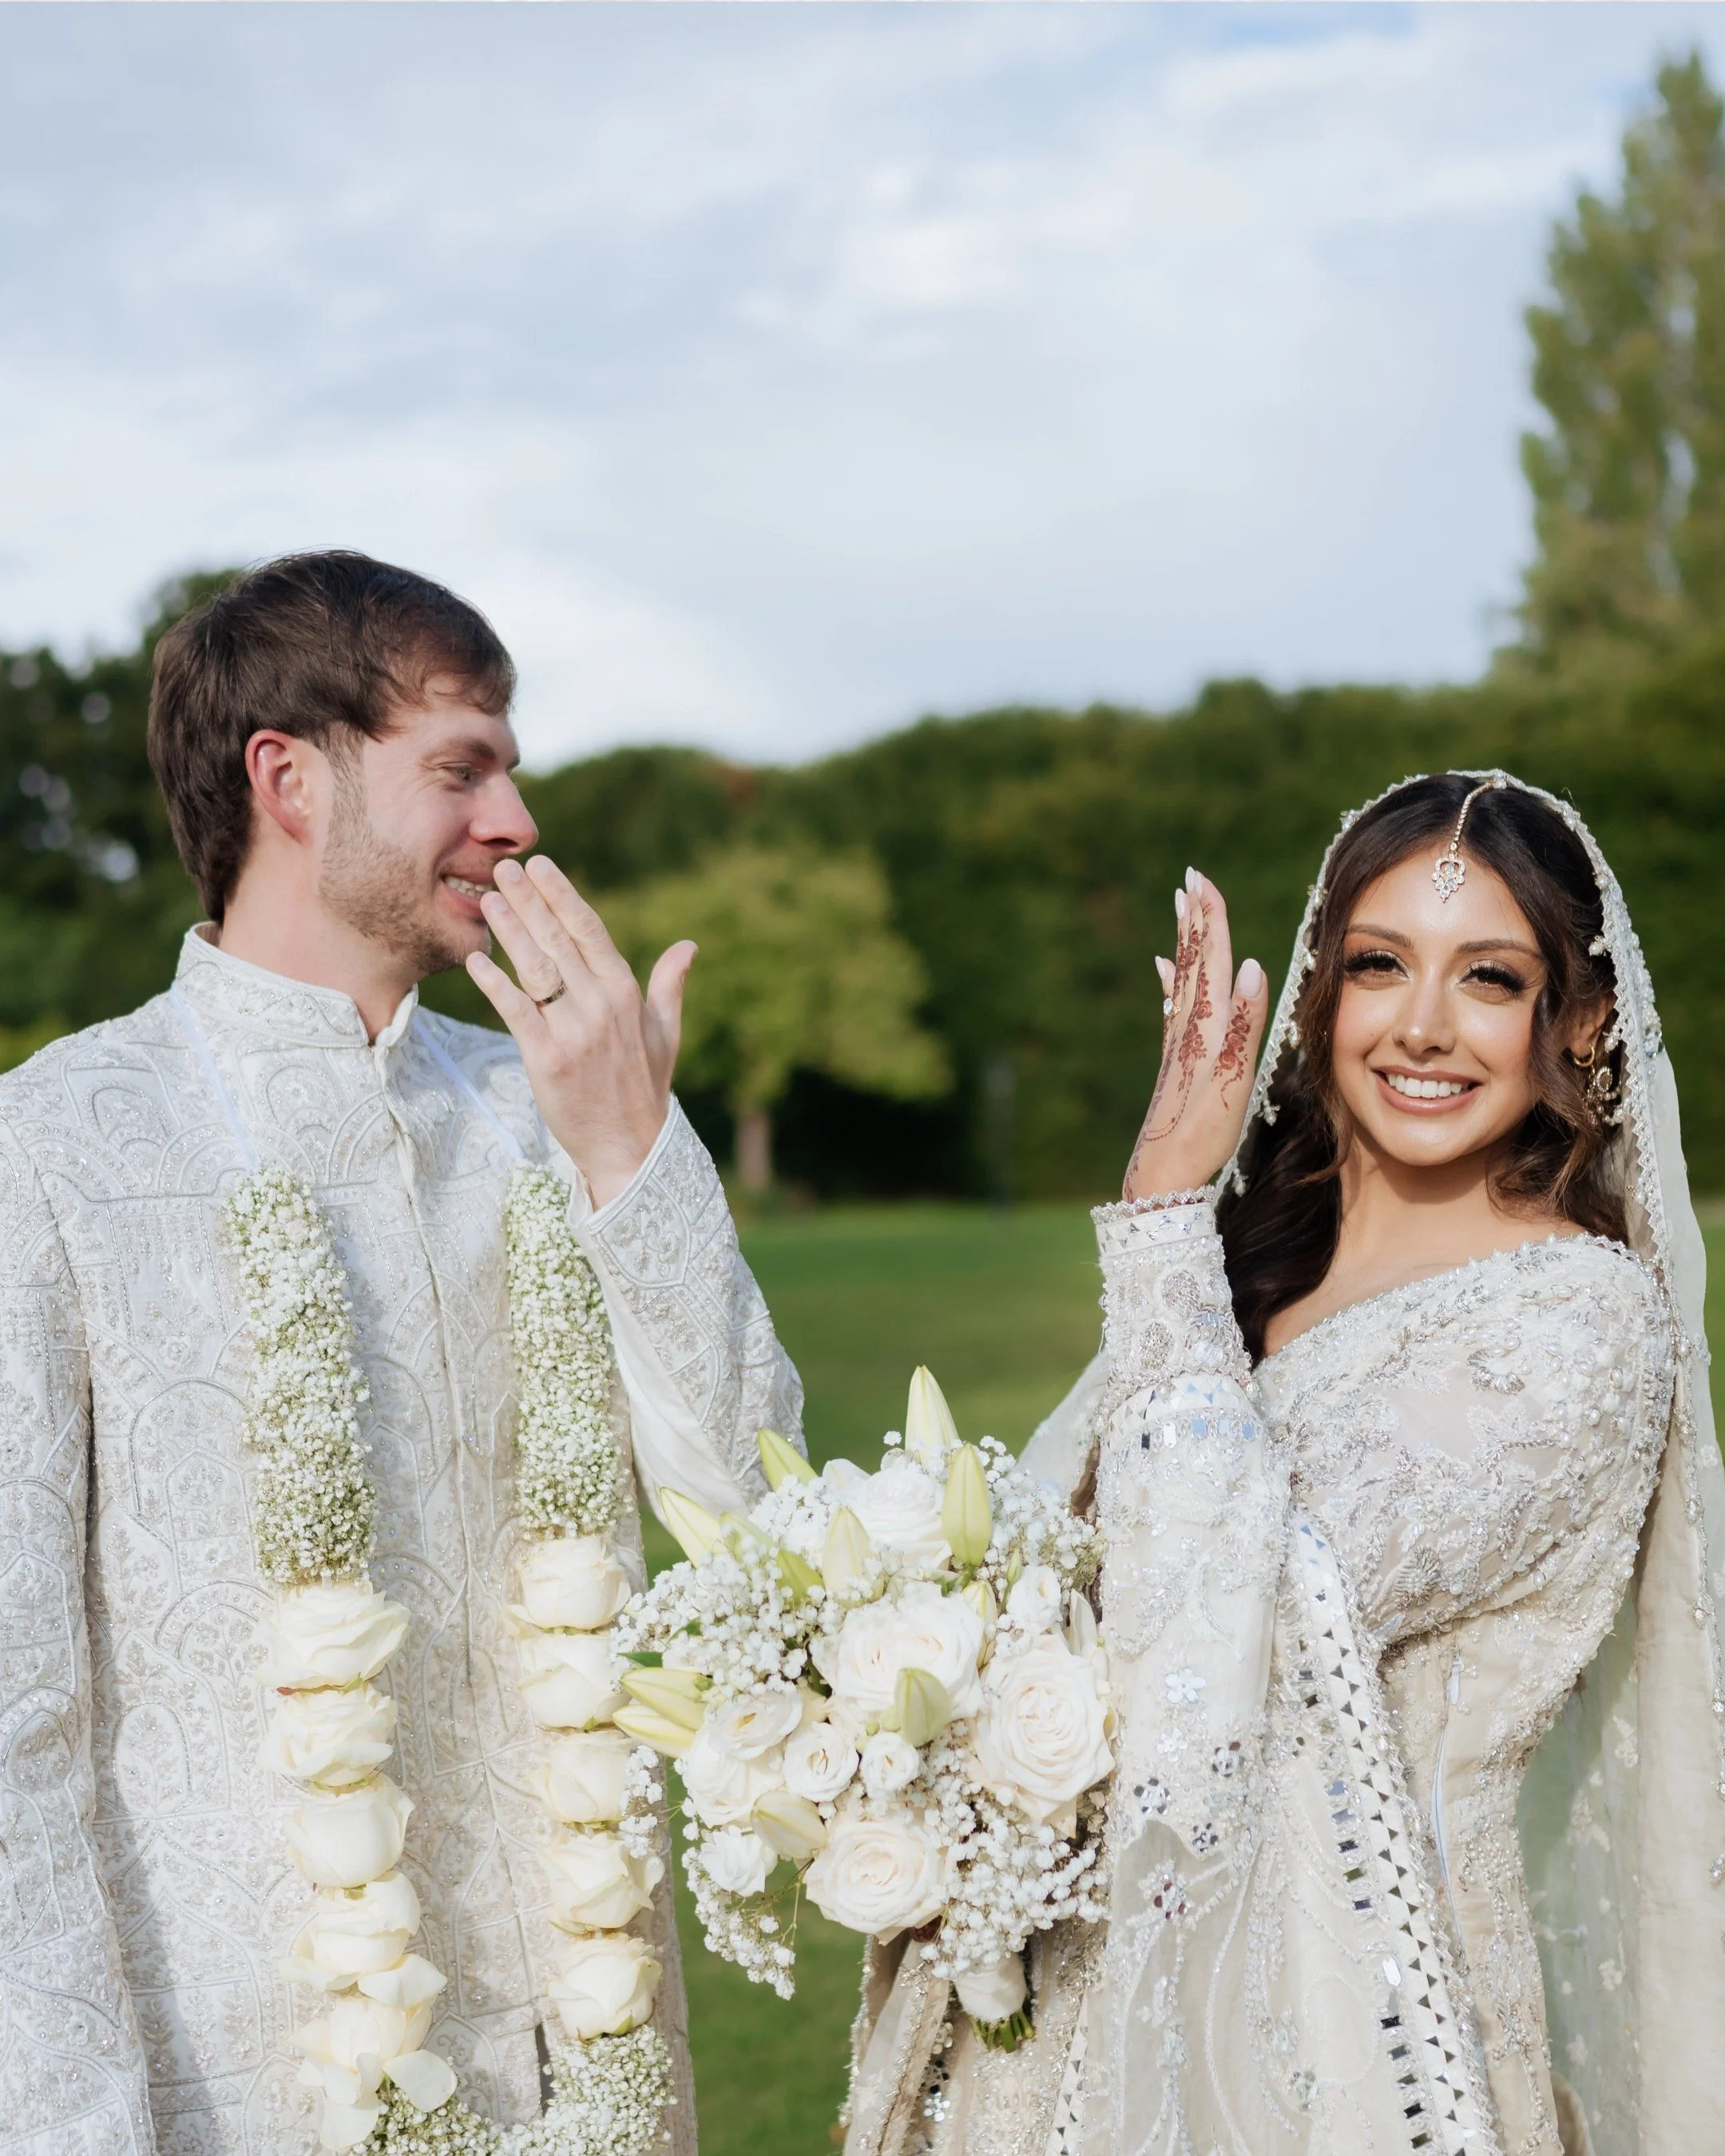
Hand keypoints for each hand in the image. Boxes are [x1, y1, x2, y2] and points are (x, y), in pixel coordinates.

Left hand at [466, 857, 695, 1207]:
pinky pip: (516, 1013)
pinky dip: (496, 985)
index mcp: (627, 993)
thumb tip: (688, 945)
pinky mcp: (548, 1060)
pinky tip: (477, 960)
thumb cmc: (645, 1088)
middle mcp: (601, 1006)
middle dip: (529, 902)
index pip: (590, 931)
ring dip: (509, 932)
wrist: (629, 1148)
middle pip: (558, 942)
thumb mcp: (665, 1032)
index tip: (542, 866)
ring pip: (536, 970)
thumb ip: (669, 984)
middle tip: (503, 868)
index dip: (563, 896)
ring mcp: (574, 1033)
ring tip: (486, 900)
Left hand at [1123, 867, 1269, 1200]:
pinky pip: (1174, 1009)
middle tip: (1191, 878)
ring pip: (1184, 980)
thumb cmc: (1202, 1132)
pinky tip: (1165, 970)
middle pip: (1194, 963)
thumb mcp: (1232, 1080)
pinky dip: (1172, 982)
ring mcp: (1179, 1046)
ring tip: (1181, 909)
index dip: (1210, 921)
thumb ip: (1245, 1024)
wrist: (1162, 1175)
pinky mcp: (1175, 1063)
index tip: (1202, 880)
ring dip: (1186, 943)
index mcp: (1206, 1029)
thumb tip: (1252, 966)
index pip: (1210, 962)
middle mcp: (1189, 1031)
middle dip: (1196, 920)